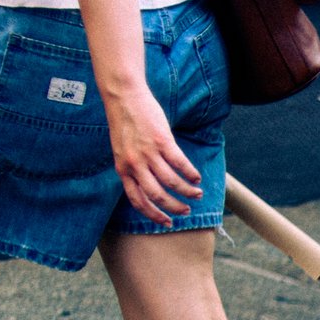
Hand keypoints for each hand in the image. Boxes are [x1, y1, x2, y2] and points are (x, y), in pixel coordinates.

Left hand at [104, 87, 200, 225]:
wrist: (124, 97)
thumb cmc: (125, 123)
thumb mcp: (122, 150)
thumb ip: (132, 167)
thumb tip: (149, 185)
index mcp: (123, 169)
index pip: (138, 200)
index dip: (154, 214)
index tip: (167, 222)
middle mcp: (134, 164)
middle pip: (157, 195)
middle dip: (174, 207)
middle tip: (187, 211)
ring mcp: (148, 153)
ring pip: (171, 182)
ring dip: (187, 191)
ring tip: (197, 193)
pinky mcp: (161, 141)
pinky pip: (179, 163)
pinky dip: (190, 173)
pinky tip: (197, 177)